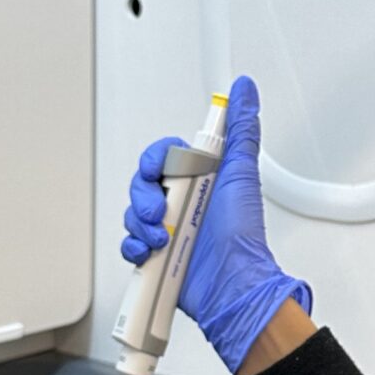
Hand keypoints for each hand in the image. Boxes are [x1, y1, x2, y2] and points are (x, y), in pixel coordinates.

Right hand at [122, 74, 310, 374]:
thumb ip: (241, 128)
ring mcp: (167, 229)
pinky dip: (135, 247)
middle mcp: (183, 202)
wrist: (231, 285)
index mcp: (200, 179)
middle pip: (142, 184)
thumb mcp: (241, 172)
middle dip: (144, 197)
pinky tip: (150, 253)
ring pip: (132, 213)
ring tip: (161, 239)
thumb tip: (245, 90)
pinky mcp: (156, 256)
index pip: (164, 156)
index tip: (159, 170)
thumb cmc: (240, 234)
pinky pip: (130, 243)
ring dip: (141, 224)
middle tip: (159, 212)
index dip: (155, 160)